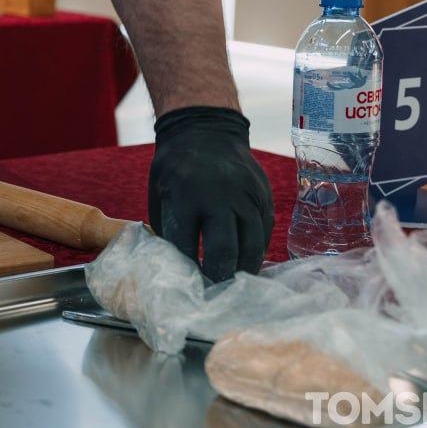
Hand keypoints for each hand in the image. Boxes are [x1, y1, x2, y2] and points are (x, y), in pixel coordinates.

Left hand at [148, 106, 272, 280]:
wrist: (204, 130)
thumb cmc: (175, 170)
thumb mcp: (161, 196)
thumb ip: (170, 231)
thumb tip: (177, 271)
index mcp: (185, 196)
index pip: (187, 246)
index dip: (187, 273)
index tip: (186, 291)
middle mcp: (220, 196)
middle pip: (225, 251)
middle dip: (218, 279)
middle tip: (213, 296)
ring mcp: (246, 195)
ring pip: (252, 246)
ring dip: (242, 271)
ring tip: (232, 287)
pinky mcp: (263, 196)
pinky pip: (264, 233)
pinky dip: (256, 252)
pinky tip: (246, 265)